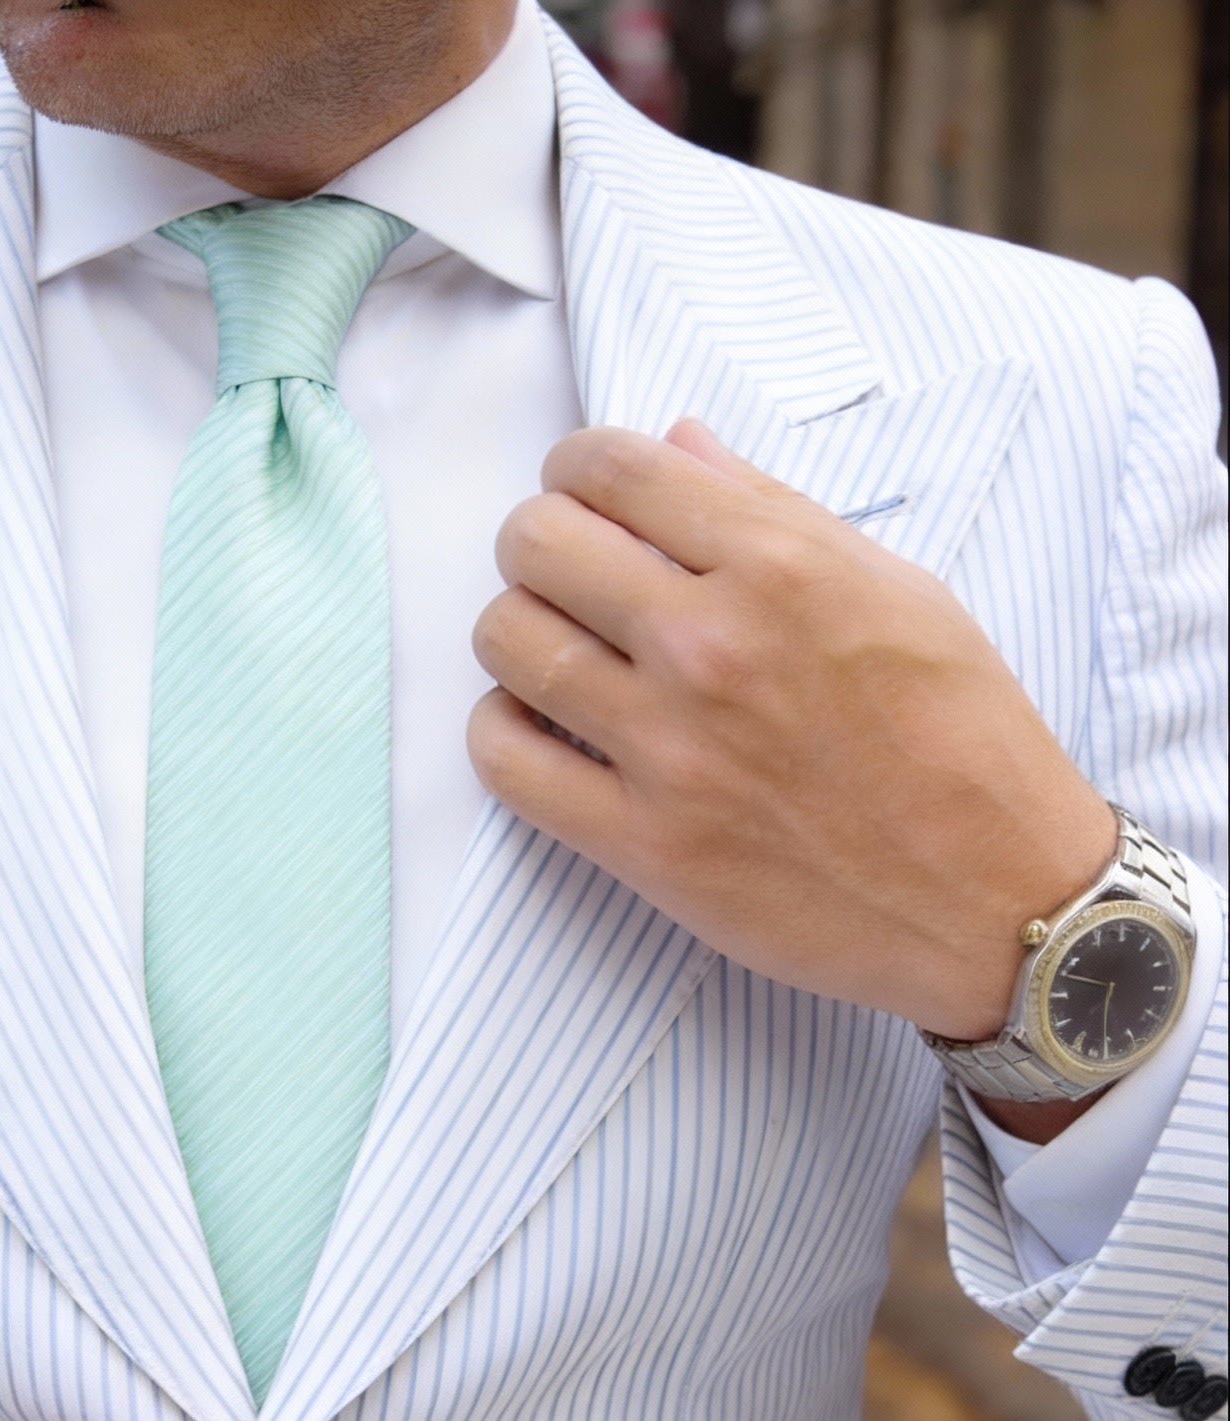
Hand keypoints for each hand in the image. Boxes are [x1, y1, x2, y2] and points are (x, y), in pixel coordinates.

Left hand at [468, 422, 1115, 1044]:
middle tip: (563, 573)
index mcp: (781, 566)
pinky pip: (505, 761)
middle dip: (537, 542)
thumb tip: (679, 446)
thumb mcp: (898, 591)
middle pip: (537, 545)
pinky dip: (502, 731)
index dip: (576, 467)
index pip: (613, 468)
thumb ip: (774, 513)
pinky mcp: (641, 842)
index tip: (580, 491)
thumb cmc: (960, 738)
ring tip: (554, 651)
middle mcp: (712, 646)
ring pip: (506, 643)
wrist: (995, 897)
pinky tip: (540, 727)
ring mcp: (669, 749)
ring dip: (514, 633)